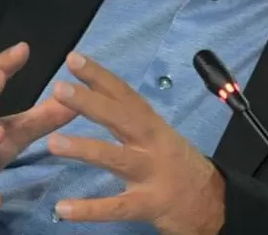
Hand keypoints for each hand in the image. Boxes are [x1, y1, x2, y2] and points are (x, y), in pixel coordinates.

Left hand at [47, 52, 225, 234]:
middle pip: (121, 119)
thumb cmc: (179, 166)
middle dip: (90, 102)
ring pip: (116, 158)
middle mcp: (152, 145)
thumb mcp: (159, 137)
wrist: (214, 203)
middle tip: (59, 88)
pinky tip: (62, 208)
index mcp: (152, 126)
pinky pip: (116, 207)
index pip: (125, 95)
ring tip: (53, 143)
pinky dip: (90, 209)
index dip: (100, 76)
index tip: (74, 59)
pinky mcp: (150, 205)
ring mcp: (152, 175)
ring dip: (85, 149)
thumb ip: (130, 122)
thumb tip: (94, 99)